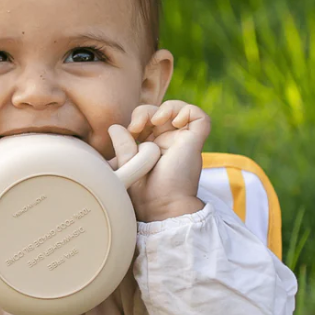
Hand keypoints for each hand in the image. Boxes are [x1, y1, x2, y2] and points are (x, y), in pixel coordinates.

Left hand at [109, 101, 209, 221]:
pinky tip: (175, 121)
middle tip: (137, 126)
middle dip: (146, 111)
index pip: (148, 120)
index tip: (130, 131)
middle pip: (161, 112)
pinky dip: (187, 111)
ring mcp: (183, 141)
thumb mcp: (128, 166)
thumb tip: (114, 127)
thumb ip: (123, 146)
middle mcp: (169, 143)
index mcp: (153, 147)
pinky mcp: (195, 142)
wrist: (162, 208)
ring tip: (155, 119)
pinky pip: (199, 116)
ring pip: (180, 109)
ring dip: (166, 107)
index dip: (138, 117)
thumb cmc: (144, 194)